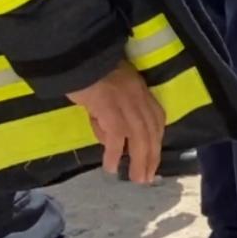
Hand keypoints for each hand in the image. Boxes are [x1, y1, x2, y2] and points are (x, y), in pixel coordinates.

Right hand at [67, 61, 165, 183]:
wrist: (80, 58)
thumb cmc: (91, 72)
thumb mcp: (113, 90)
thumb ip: (115, 112)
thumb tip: (110, 140)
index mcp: (142, 92)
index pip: (157, 120)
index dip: (157, 140)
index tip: (155, 158)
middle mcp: (140, 99)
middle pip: (151, 133)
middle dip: (152, 157)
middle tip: (148, 177)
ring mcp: (127, 105)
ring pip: (140, 139)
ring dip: (140, 161)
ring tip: (137, 179)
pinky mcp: (111, 111)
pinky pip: (116, 138)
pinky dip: (115, 154)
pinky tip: (111, 167)